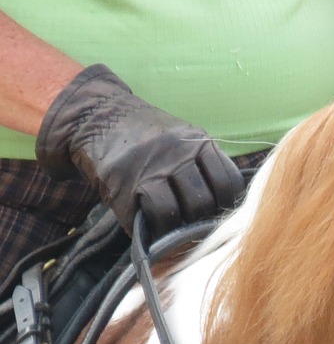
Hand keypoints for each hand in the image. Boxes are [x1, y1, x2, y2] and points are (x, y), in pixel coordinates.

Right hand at [35, 64, 242, 237]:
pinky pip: (141, 217)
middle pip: (201, 201)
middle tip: (191, 224)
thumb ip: (203, 163)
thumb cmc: (148, 134)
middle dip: (198, 219)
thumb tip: (224, 206)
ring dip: (172, 228)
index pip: (227, 182)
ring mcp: (148, 170)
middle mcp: (177, 154)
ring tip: (170, 228)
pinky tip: (147, 225)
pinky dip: (147, 228)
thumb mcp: (183, 137)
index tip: (218, 211)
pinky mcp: (122, 185)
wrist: (97, 114)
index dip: (226, 203)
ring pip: (173, 212)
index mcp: (198, 142)